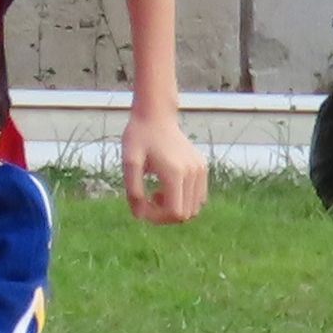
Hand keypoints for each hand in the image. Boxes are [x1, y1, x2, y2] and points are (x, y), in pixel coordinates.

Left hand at [117, 105, 208, 223]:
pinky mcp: (202, 167)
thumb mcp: (129, 162)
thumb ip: (133, 190)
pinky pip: (199, 197)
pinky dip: (184, 200)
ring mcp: (200, 170)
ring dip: (175, 209)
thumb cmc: (139, 137)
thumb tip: (139, 216)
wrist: (155, 115)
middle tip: (147, 201)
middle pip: (186, 215)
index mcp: (175, 173)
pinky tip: (167, 188)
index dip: (157, 218)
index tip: (141, 206)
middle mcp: (192, 173)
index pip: (175, 213)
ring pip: (195, 209)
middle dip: (164, 216)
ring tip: (157, 193)